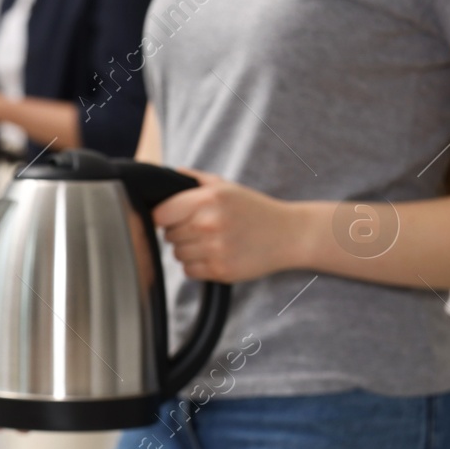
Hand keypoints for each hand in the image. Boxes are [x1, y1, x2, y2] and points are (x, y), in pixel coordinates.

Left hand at [152, 172, 315, 282]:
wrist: (288, 235)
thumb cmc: (254, 209)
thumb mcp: (227, 187)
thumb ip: (194, 181)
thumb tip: (166, 177)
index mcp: (208, 199)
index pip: (160, 214)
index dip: (164, 216)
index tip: (173, 218)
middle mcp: (209, 223)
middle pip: (168, 235)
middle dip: (180, 232)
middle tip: (202, 229)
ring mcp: (215, 248)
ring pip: (177, 255)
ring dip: (188, 250)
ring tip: (211, 242)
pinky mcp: (220, 270)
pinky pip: (188, 271)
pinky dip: (197, 266)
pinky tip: (215, 255)